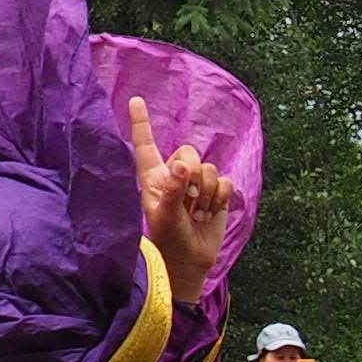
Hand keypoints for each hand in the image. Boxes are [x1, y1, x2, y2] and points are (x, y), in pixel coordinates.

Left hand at [123, 95, 237, 302]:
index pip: (146, 144)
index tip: (135, 100)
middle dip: (193, 177)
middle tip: (188, 202)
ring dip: (207, 195)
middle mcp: (174, 175)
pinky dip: (221, 199)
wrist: (191, 261)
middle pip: (189, 152)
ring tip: (197, 215)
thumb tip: (183, 165)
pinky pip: (226, 182)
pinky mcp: (217, 194)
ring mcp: (196, 184)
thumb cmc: (169, 239)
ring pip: (210, 169)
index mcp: (153, 177)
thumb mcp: (166, 216)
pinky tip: (210, 214)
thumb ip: (174, 190)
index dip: (141, 123)